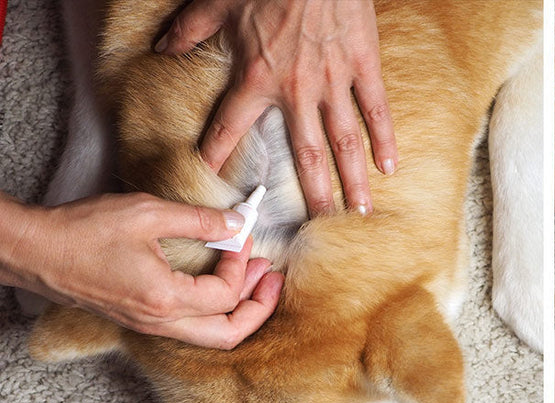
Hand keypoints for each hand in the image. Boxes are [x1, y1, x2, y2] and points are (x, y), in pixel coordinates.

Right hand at [1, 192, 282, 348]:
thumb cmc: (81, 232)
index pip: (226, 295)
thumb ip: (200, 220)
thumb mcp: (147, 213)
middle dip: (259, 308)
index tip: (242, 238)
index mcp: (165, 300)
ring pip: (209, 336)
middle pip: (228, 335)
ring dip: (239, 310)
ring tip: (254, 279)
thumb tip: (238, 223)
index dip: (243, 265)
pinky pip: (190, 327)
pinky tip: (218, 283)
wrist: (32, 252)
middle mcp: (159, 322)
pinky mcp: (139, 318)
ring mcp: (148, 324)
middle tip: (272, 278)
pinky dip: (214, 310)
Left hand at [155, 0, 395, 216]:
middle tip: (317, 227)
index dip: (218, 155)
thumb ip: (190, 29)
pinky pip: (375, 109)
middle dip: (311, 194)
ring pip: (343, 140)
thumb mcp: (217, 1)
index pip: (231, 127)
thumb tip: (162, 48)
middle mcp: (296, 90)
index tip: (215, 182)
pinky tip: (390, 167)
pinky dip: (384, 139)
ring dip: (352, 179)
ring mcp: (334, 80)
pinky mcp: (363, 65)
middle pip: (304, 153)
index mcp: (256, 77)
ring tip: (359, 212)